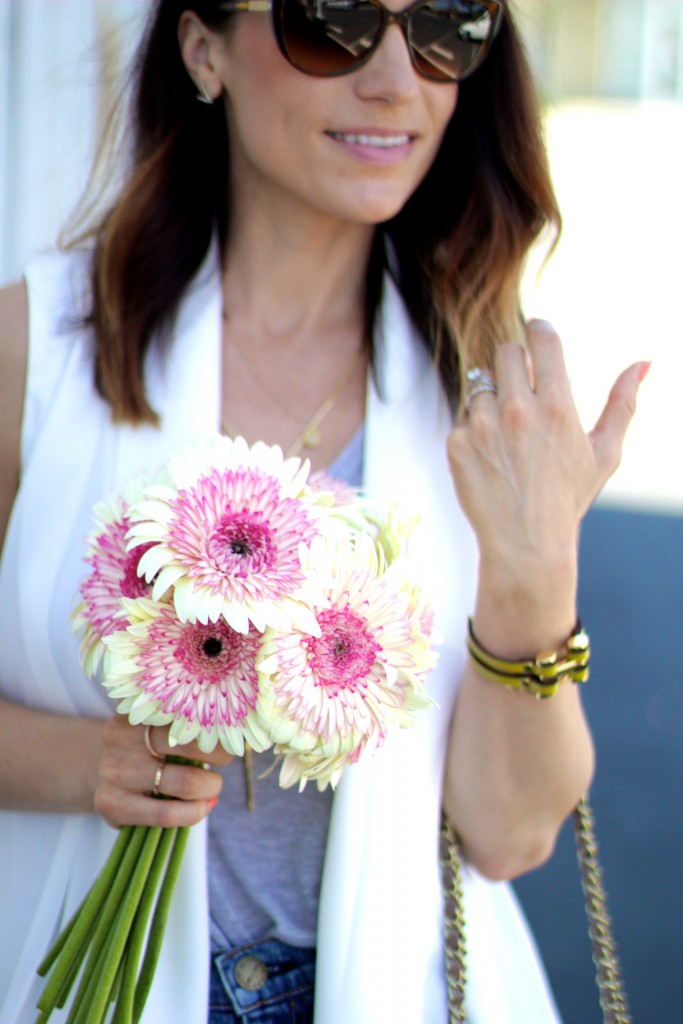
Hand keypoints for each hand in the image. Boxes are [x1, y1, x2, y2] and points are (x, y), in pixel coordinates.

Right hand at [94, 716, 230, 828]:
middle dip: (219, 757)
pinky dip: (194, 813)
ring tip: (213, 788)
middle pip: (190, 745)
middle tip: (224, 763)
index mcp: (138, 708)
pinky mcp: (111, 804)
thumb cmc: (143, 744)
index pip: (190, 713)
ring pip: (184, 783)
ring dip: (210, 788)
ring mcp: (113, 771)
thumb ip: (186, 722)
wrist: (96, 769)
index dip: (219, 727)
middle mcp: (120, 736)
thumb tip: (235, 733)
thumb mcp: (156, 723)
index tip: (231, 735)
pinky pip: (166, 815)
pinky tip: (202, 808)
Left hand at [446, 321, 647, 650]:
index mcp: (558, 407)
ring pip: (482, 387)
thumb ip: (623, 403)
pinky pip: (463, 419)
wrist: (525, 543)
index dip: (540, 329)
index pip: (543, 339)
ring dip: (493, 404)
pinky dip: (473, 434)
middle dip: (515, 364)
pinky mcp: (457, 444)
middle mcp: (519, 411)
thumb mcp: (604, 453)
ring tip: (508, 443)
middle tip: (522, 390)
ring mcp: (483, 426)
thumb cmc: (568, 499)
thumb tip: (644, 362)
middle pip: (506, 352)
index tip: (538, 332)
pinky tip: (490, 462)